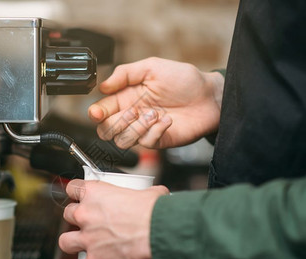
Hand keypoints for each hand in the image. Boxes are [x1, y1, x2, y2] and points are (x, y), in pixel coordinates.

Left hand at [58, 179, 168, 258]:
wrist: (159, 233)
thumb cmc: (154, 212)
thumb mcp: (149, 193)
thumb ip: (143, 193)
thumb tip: (153, 195)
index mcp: (95, 193)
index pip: (73, 188)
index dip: (76, 194)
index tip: (82, 198)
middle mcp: (86, 215)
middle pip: (68, 214)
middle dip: (77, 219)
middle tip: (90, 222)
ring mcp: (88, 239)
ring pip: (65, 242)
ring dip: (73, 244)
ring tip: (84, 246)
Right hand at [89, 57, 223, 148]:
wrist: (209, 96)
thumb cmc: (184, 80)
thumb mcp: (152, 67)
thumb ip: (125, 74)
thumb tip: (102, 86)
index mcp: (126, 97)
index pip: (101, 111)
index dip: (96, 114)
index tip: (98, 112)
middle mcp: (132, 115)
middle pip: (106, 130)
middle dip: (116, 123)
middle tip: (133, 111)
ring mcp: (145, 130)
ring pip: (123, 141)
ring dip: (136, 128)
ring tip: (155, 114)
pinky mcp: (158, 140)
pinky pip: (145, 143)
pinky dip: (155, 132)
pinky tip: (167, 120)